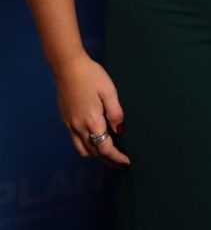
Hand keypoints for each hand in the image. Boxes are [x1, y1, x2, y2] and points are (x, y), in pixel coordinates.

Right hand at [55, 53, 129, 167]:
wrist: (67, 67)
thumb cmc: (91, 76)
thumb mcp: (109, 91)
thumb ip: (115, 113)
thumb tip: (119, 130)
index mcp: (92, 121)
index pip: (105, 148)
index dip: (116, 158)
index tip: (126, 162)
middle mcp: (78, 127)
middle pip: (94, 153)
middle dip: (108, 160)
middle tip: (121, 163)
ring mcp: (69, 124)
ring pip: (82, 150)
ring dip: (96, 154)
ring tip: (109, 152)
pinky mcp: (65, 119)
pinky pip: (75, 140)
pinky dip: (86, 145)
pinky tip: (94, 139)